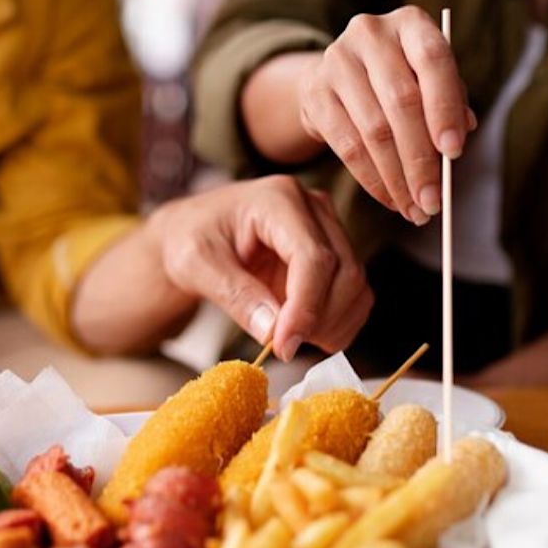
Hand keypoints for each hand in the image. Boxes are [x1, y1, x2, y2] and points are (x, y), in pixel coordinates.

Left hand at [145, 176, 372, 361]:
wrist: (195, 231)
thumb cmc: (190, 239)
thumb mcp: (195, 264)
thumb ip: (234, 294)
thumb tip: (273, 332)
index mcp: (278, 199)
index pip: (313, 257)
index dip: (305, 307)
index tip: (284, 346)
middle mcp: (314, 208)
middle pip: (345, 272)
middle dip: (319, 321)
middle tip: (281, 348)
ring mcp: (330, 229)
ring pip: (357, 287)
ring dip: (331, 326)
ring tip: (288, 339)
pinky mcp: (336, 253)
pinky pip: (356, 297)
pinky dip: (337, 325)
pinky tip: (302, 332)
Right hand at [297, 6, 474, 223]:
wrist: (338, 77)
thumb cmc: (400, 80)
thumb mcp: (429, 81)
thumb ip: (450, 101)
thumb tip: (459, 136)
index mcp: (411, 23)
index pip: (433, 61)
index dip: (445, 108)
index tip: (454, 153)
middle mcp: (370, 33)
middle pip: (401, 102)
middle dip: (421, 160)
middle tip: (434, 201)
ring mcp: (336, 60)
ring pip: (373, 130)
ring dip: (397, 178)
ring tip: (415, 209)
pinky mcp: (314, 91)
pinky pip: (346, 146)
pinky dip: (371, 180)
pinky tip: (389, 198)